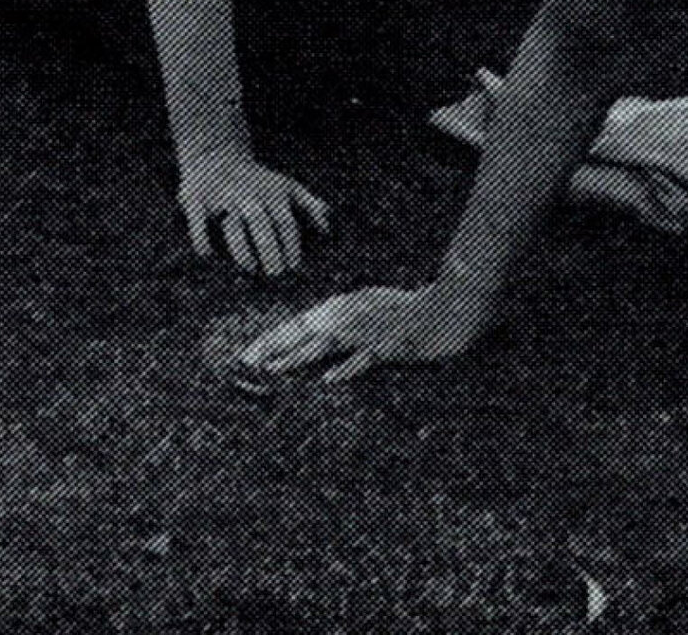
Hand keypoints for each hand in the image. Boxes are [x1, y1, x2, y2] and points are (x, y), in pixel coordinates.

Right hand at [178, 146, 331, 274]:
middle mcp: (248, 194)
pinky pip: (198, 220)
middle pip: (261, 224)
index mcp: (272, 193)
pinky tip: (208, 255)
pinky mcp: (196, 198)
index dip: (291, 245)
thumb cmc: (257, 180)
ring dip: (241, 249)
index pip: (285, 222)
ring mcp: (222, 196)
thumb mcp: (285, 185)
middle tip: (275, 273)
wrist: (214, 153)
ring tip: (250, 268)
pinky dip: (202, 238)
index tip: (294, 266)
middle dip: (270, 249)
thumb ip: (309, 204)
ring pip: (233, 225)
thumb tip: (327, 229)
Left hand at [236, 279, 489, 383]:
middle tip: (245, 362)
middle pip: (302, 332)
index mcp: (340, 306)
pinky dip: (344, 369)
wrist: (443, 311)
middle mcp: (347, 315)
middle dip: (272, 347)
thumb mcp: (366, 307)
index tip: (247, 351)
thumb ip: (340, 317)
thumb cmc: (404, 310)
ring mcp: (366, 331)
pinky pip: (361, 360)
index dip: (271, 337)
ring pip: (324, 345)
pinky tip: (327, 381)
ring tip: (272, 370)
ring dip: (296, 358)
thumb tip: (313, 330)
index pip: (297, 323)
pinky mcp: (387, 346)